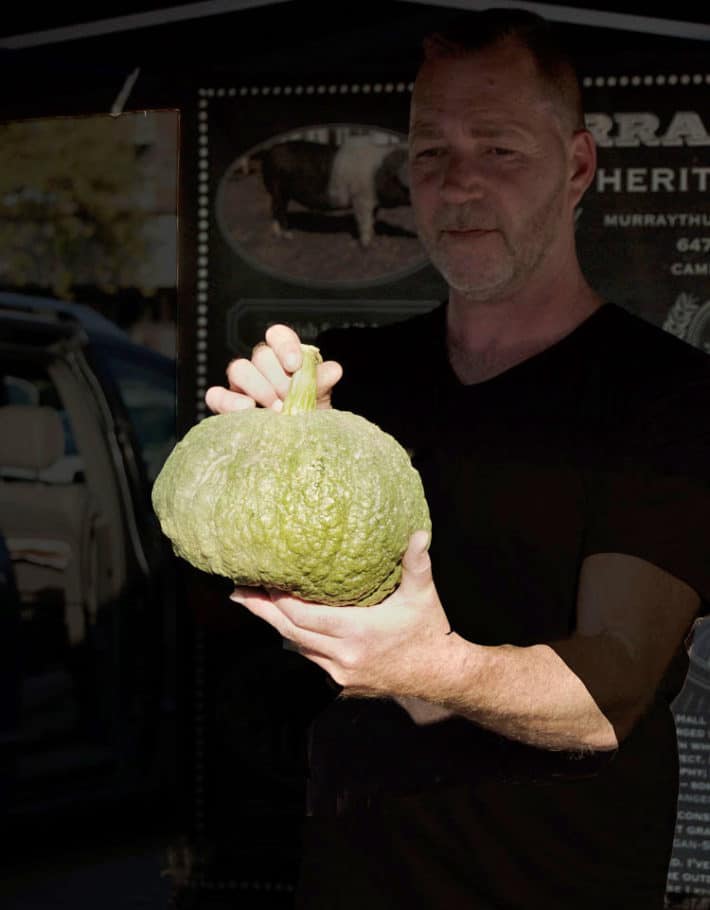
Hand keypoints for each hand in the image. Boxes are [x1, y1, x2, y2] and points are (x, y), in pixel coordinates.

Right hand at [205, 323, 342, 413]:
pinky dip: (229, 401)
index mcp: (284, 359)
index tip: (295, 365)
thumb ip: (322, 382)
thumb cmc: (308, 418)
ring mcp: (242, 385)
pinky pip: (216, 395)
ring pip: (238, 369)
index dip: (285, 346)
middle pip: (261, 355)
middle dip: (277, 378)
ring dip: (258, 388)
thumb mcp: (319, 399)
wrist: (299, 445)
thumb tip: (333, 370)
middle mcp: (262, 368)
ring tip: (275, 410)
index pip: (278, 336)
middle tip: (289, 399)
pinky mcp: (225, 404)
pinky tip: (247, 410)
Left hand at [229, 531, 459, 701]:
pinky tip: (286, 626)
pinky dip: (296, 640)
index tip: (261, 580)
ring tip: (254, 603)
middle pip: (289, 632)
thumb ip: (417, 563)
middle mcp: (342, 655)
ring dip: (277, 626)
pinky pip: (310, 659)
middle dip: (262, 610)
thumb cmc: (428, 629)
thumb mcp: (423, 593)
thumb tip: (418, 533)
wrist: (440, 673)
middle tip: (238, 590)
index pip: (302, 616)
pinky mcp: (343, 682)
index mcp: (356, 631)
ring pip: (297, 647)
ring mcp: (340, 672)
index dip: (277, 600)